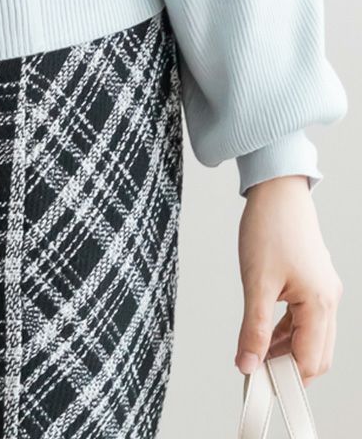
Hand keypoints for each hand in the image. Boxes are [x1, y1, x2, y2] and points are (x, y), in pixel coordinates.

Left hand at [236, 175, 342, 385]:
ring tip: (255, 357)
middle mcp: (328, 300)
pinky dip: (287, 332)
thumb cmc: (269, 227)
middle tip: (255, 374)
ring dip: (286, 350)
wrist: (277, 190)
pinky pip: (305, 319)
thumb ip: (253, 328)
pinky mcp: (313, 282)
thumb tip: (248, 363)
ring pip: (310, 337)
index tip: (257, 385)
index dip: (284, 377)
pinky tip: (264, 334)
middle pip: (315, 354)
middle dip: (288, 369)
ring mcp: (323, 291)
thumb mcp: (256, 282)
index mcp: (320, 303)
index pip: (308, 360)